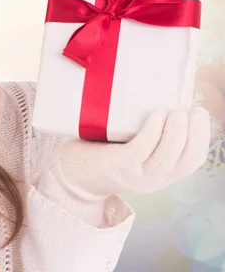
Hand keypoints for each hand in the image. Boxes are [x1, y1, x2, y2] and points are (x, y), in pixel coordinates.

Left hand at [39, 107, 210, 204]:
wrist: (69, 173)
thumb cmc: (98, 150)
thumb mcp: (129, 146)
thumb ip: (144, 132)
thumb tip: (156, 93)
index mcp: (158, 173)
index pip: (192, 161)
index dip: (202, 138)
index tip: (200, 114)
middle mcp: (151, 178)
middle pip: (186, 160)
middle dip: (196, 134)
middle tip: (193, 109)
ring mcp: (134, 174)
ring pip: (167, 157)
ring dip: (176, 132)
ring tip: (175, 110)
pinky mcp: (117, 165)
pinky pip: (142, 149)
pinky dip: (153, 131)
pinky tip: (155, 114)